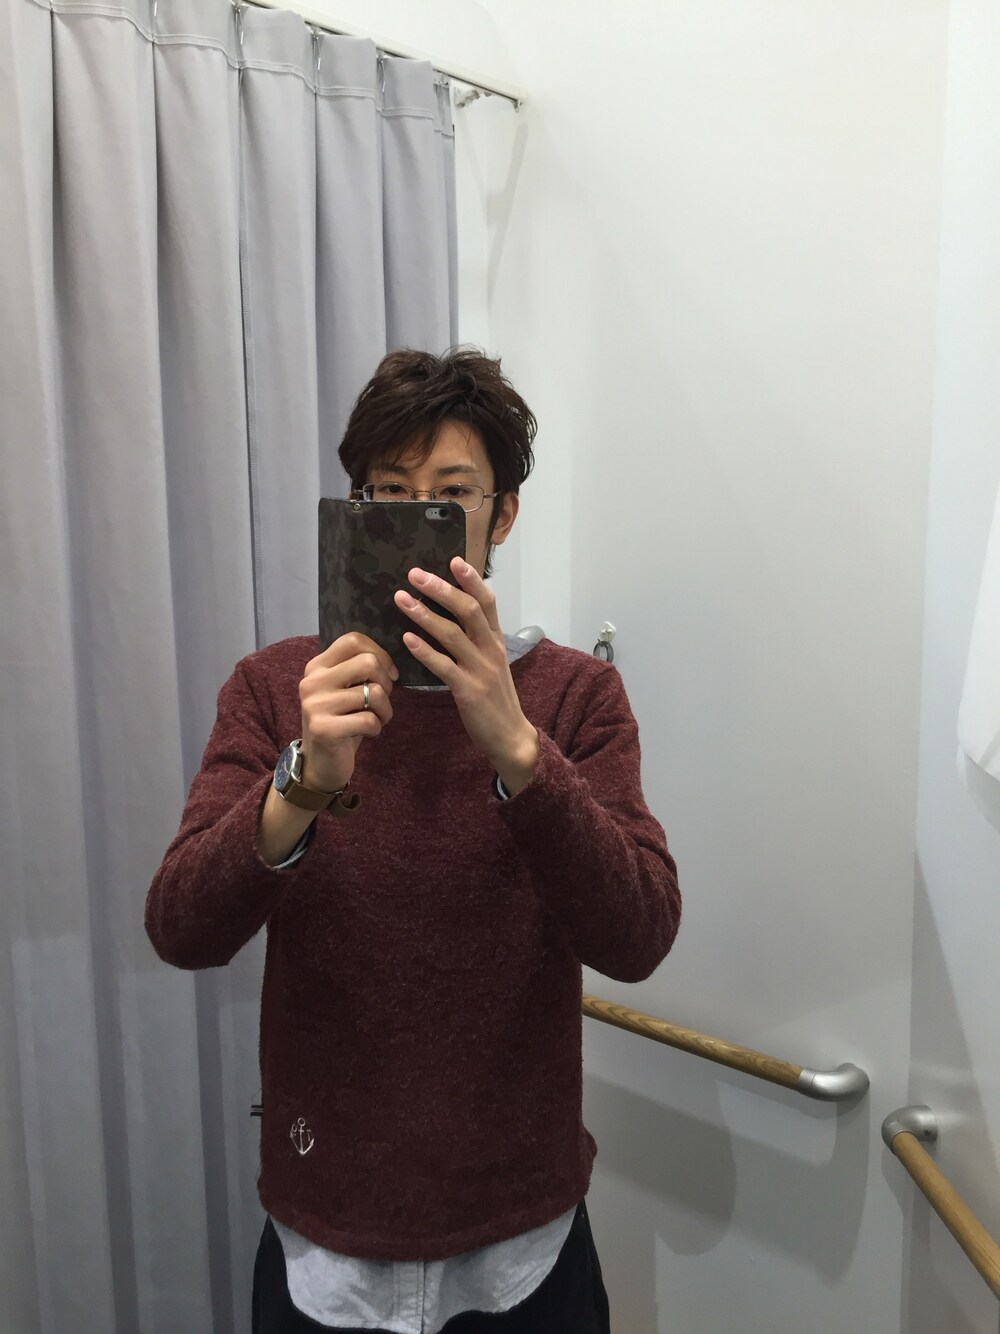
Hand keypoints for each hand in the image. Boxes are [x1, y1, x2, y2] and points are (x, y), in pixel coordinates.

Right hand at [298, 632, 397, 791]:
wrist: (320, 763)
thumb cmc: (340, 722)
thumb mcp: (344, 690)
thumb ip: (358, 670)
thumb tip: (390, 664)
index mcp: (317, 666)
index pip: (353, 640)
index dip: (379, 653)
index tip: (387, 674)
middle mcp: (312, 681)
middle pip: (368, 662)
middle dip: (386, 683)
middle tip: (381, 700)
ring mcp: (315, 705)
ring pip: (374, 693)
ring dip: (385, 710)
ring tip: (375, 719)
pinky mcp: (323, 729)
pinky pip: (369, 719)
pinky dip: (377, 727)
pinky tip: (367, 732)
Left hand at [394, 559, 538, 793]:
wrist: (510, 737)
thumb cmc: (496, 699)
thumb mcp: (492, 663)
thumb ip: (477, 640)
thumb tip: (452, 616)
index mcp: (497, 641)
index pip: (487, 602)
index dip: (471, 580)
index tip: (453, 560)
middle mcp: (491, 650)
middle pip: (468, 610)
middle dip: (440, 589)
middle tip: (414, 574)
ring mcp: (481, 670)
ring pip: (452, 634)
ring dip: (424, 614)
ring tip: (401, 599)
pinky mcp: (469, 691)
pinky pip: (444, 666)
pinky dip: (425, 651)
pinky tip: (407, 639)